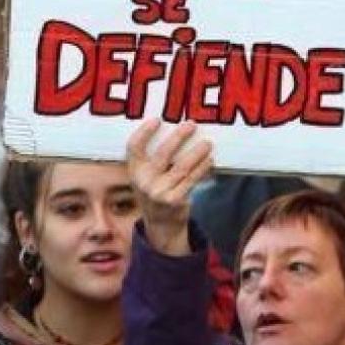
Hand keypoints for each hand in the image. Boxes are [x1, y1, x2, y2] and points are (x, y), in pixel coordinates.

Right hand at [126, 119, 213, 256]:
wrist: (161, 225)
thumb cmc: (156, 191)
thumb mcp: (146, 177)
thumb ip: (153, 159)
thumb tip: (179, 131)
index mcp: (134, 171)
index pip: (134, 147)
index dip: (144, 132)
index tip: (157, 120)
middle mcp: (144, 182)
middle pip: (162, 154)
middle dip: (178, 138)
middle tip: (191, 125)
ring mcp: (159, 192)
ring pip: (181, 167)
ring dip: (197, 153)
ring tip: (208, 143)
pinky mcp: (175, 201)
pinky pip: (191, 180)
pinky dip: (202, 169)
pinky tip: (210, 160)